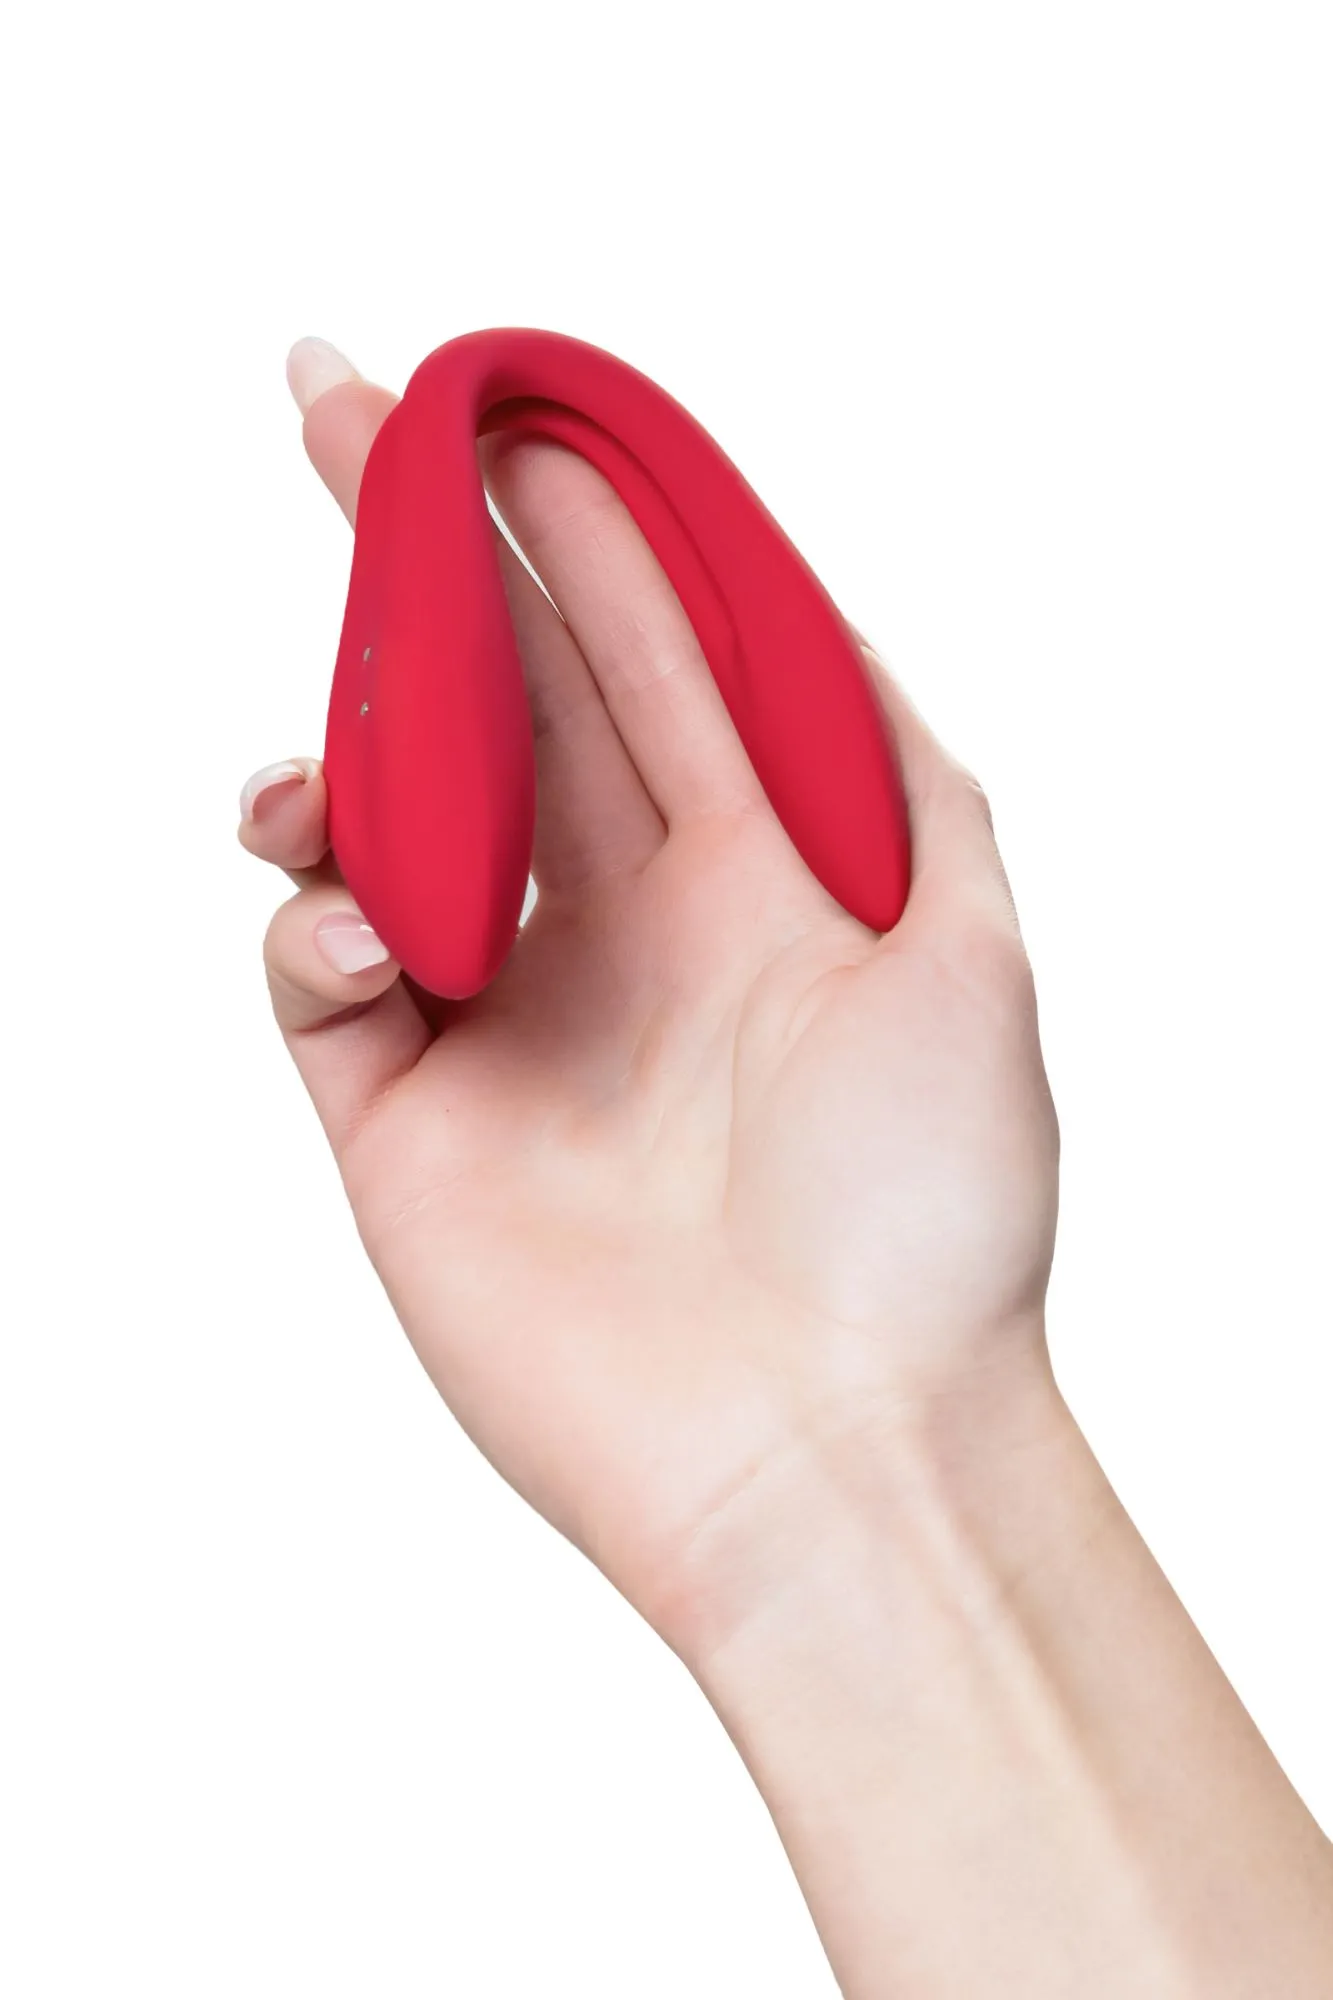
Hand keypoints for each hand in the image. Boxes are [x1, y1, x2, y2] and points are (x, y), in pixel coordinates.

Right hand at [239, 338, 1059, 1662]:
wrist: (832, 1451)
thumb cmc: (928, 1214)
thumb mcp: (974, 948)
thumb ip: (891, 763)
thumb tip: (800, 605)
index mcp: (746, 869)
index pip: (634, 650)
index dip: (561, 523)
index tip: (492, 403)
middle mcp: (618, 924)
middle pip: (495, 693)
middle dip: (413, 551)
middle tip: (330, 405)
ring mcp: (505, 1016)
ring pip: (380, 817)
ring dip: (341, 743)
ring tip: (332, 758)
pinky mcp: (403, 1118)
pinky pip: (315, 974)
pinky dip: (313, 920)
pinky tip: (361, 926)